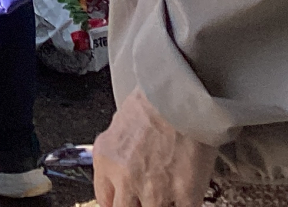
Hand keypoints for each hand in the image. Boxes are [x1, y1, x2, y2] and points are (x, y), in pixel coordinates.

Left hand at [93, 89, 217, 206]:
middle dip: (135, 204)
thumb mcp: (119, 124)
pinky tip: (183, 195)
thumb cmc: (155, 99)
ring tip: (167, 191)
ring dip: (160, 202)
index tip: (125, 201)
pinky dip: (182, 204)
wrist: (182, 92)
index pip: (103, 199)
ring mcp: (155, 190)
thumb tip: (120, 168)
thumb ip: (116, 152)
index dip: (116, 202)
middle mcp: (126, 179)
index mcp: (107, 160)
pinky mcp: (184, 194)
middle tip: (146, 195)